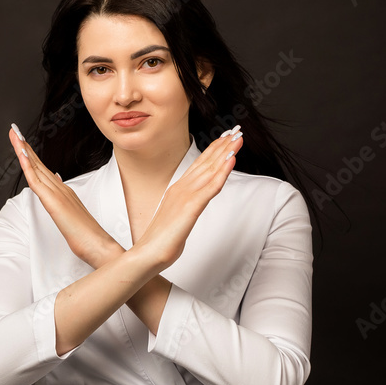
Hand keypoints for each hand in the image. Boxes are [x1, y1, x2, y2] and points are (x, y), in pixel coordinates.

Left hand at [9, 124, 121, 267]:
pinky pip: (36, 182)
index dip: (31, 155)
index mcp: (64, 192)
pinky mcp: (54, 203)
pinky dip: (28, 166)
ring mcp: (58, 194)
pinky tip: (22, 155)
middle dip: (25, 146)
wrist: (100, 246)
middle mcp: (61, 188)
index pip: (43, 170)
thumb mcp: (72, 217)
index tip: (22, 143)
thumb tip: (56, 187)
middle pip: (38, 164)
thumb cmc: (88, 236)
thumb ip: (64, 202)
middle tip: (14, 131)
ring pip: (36, 168)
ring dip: (24, 150)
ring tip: (15, 135)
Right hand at [134, 128, 243, 269]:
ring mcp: (186, 196)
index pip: (200, 165)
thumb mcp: (178, 218)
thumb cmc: (162, 240)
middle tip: (236, 130)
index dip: (214, 150)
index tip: (226, 137)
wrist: (147, 254)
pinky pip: (211, 187)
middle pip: (206, 162)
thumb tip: (194, 204)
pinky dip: (222, 171)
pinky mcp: (190, 207)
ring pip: (210, 170)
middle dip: (223, 145)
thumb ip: (186, 207)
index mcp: (178, 189)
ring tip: (238, 138)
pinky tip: (231, 160)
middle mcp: (182, 188)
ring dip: (226, 152)